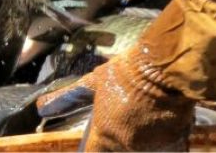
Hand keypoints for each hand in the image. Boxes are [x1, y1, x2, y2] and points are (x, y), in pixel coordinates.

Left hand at [37, 45, 194, 150]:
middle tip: (123, 118)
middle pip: (117, 152)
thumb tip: (40, 107)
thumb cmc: (125, 73)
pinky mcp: (175, 144)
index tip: (93, 146)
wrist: (164, 70)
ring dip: (138, 141)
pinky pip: (166, 149)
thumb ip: (68, 98)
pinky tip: (159, 128)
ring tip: (140, 118)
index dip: (92, 150)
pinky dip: (162, 143)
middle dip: (117, 142)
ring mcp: (151, 148)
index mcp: (105, 134)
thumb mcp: (93, 82)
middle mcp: (126, 146)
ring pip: (139, 150)